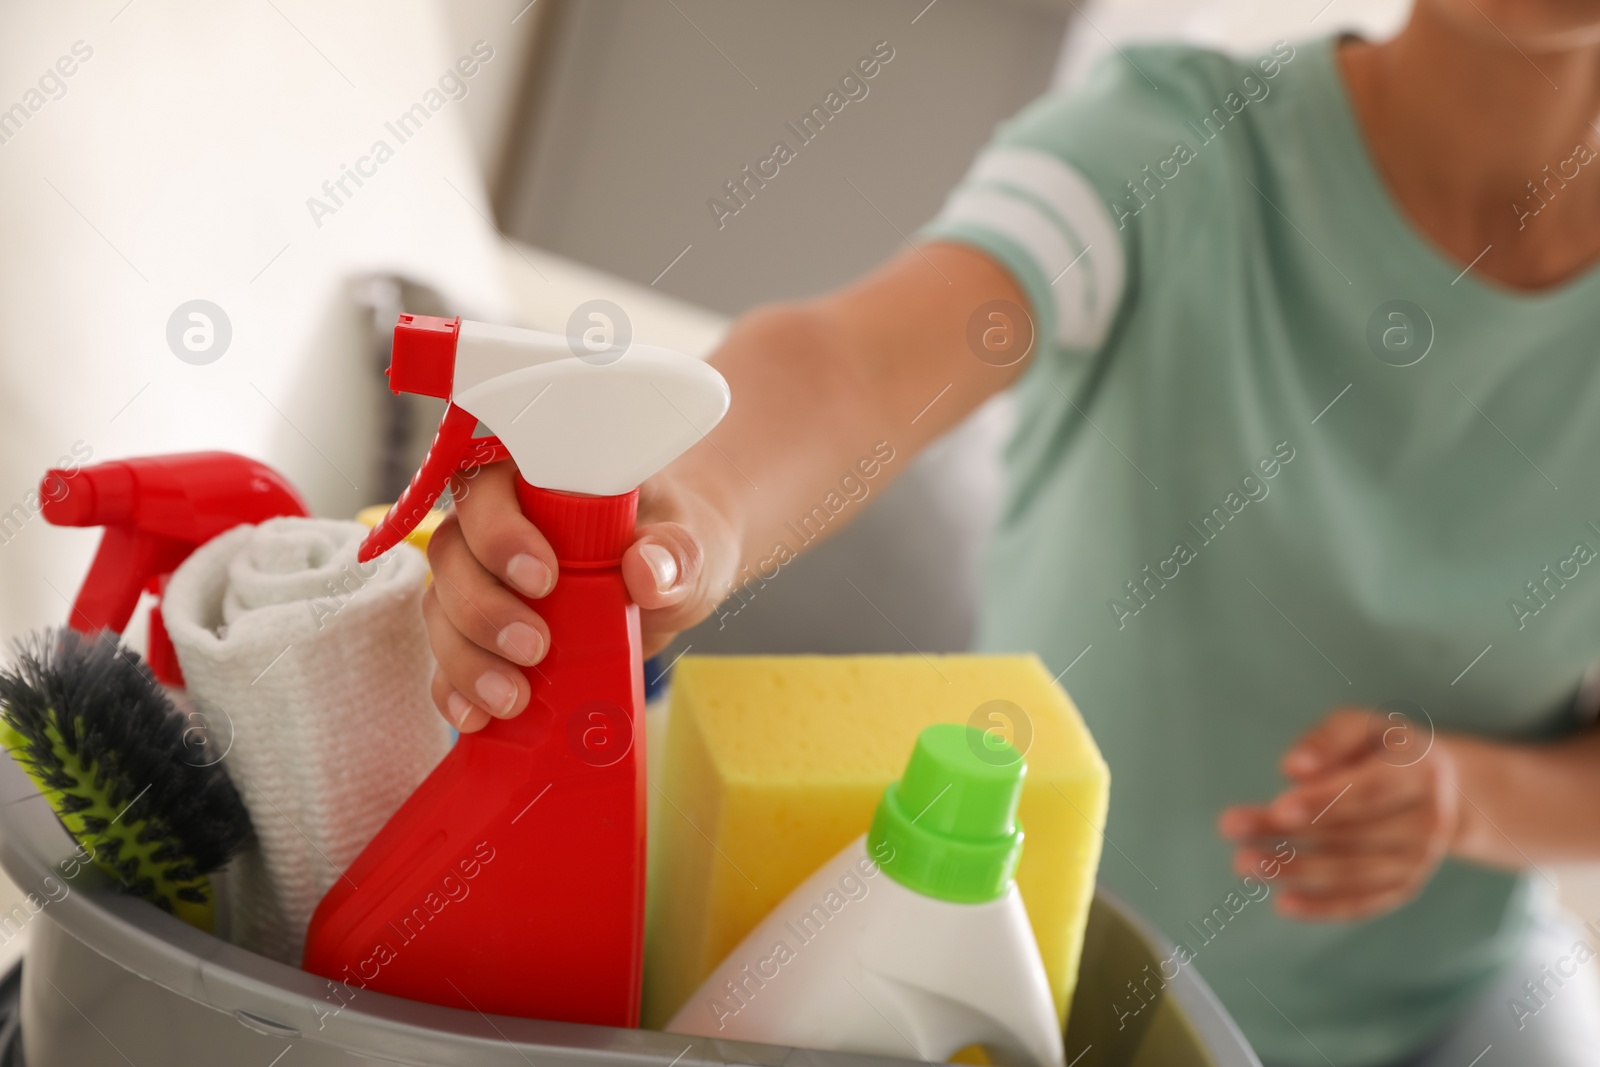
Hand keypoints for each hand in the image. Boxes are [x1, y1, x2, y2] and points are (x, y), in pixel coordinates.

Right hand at [420, 461, 736, 731]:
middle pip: (453, 555)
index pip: (487, 490)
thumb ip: (673, 554)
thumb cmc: (672, 543)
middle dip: (483, 609)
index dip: (499, 534)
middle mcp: (494, 524)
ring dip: (467, 658)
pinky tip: (475, 716)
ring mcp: (483, 580)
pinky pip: (447, 658)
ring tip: (513, 698)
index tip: (543, 579)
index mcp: (535, 479)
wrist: (674, 580)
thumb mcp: (688, 544)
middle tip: (535, 648)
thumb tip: (645, 572)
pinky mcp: (483, 634)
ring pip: (443, 609)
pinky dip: (455, 688)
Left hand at [1218, 707, 1460, 921]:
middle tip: (1233, 829)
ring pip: (1353, 872)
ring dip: (1296, 871)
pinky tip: (1284, 903)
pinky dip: (1324, 907)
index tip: (1278, 808)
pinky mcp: (1407, 884)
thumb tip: (1293, 770)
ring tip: (1246, 864)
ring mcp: (1421, 858)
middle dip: (1288, 834)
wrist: (1443, 788)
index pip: (1367, 792)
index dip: (1323, 802)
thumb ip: (1328, 739)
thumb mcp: (1361, 724)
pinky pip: (1364, 903)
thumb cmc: (1383, 748)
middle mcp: (1428, 820)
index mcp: (1421, 772)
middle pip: (1351, 833)